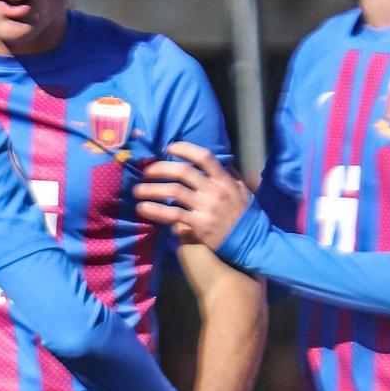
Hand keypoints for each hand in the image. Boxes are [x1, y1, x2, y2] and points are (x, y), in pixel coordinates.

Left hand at [133, 142, 253, 247]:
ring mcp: (206, 208)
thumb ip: (230, 177)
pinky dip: (154, 210)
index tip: (169, 148)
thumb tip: (219, 161)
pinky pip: (171, 214)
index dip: (185, 149)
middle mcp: (214, 191)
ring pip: (173, 191)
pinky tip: (143, 208)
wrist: (251, 242)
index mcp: (225, 181)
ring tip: (137, 191)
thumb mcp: (243, 192)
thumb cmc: (244, 216)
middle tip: (146, 172)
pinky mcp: (198, 225)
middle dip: (160, 168)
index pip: (205, 157)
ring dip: (151, 190)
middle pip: (183, 172)